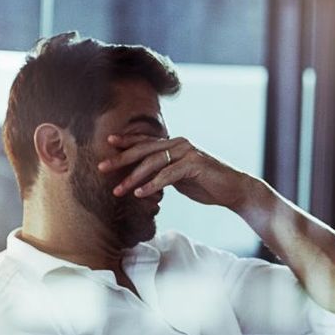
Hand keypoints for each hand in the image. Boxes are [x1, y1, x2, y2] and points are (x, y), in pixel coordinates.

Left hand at [97, 135, 258, 210]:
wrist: (233, 190)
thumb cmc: (207, 185)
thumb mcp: (179, 178)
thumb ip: (163, 173)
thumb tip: (143, 179)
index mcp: (174, 145)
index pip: (145, 141)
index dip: (125, 142)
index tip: (107, 144)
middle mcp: (179, 144)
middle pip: (144, 149)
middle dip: (120, 159)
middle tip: (101, 167)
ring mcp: (188, 153)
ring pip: (153, 162)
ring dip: (133, 177)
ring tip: (118, 190)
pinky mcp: (195, 165)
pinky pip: (168, 174)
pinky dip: (152, 184)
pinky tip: (140, 193)